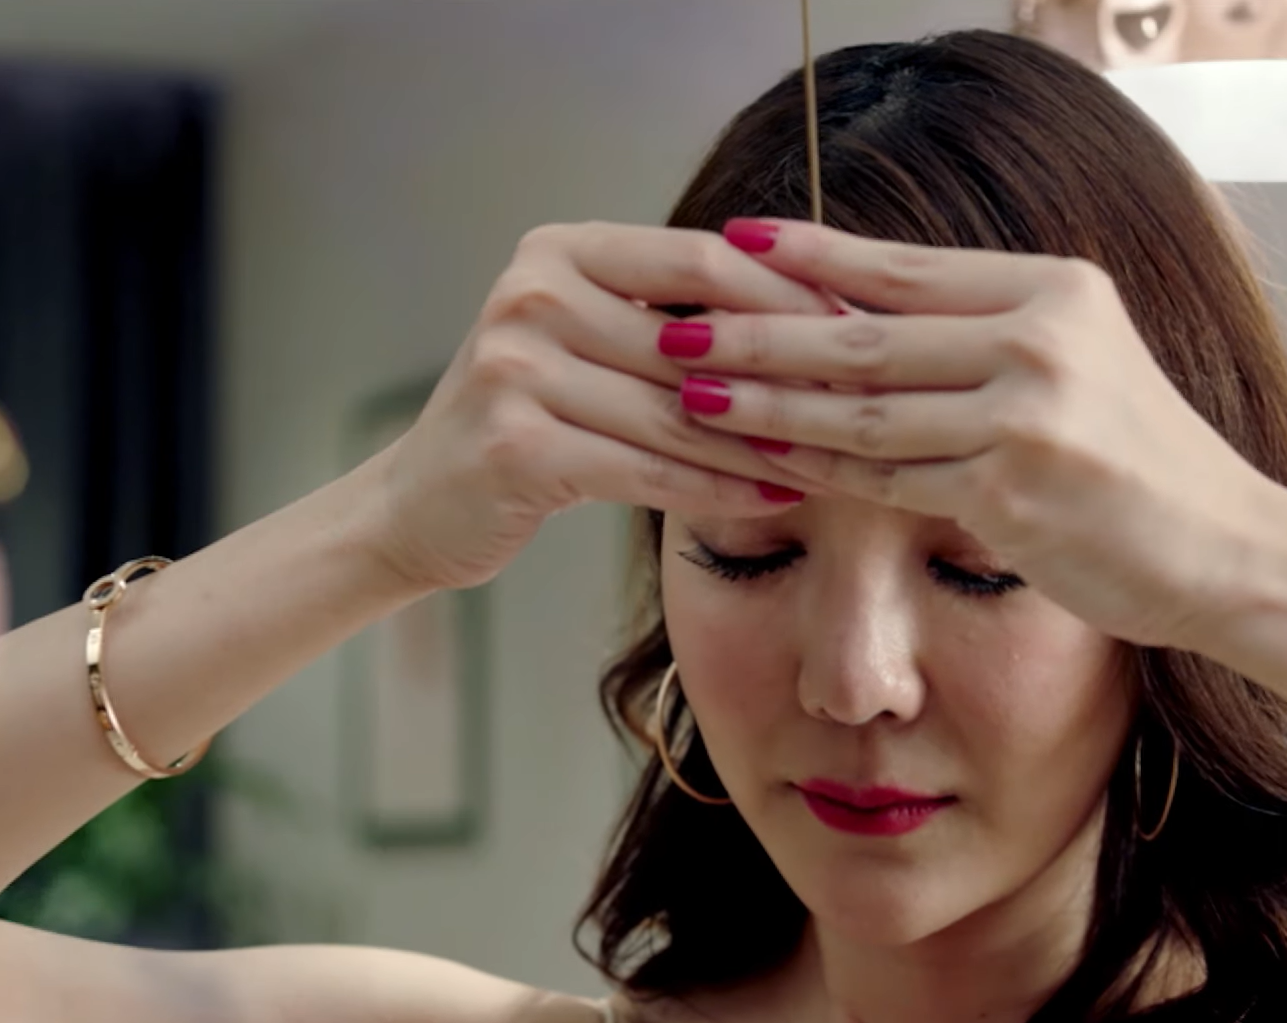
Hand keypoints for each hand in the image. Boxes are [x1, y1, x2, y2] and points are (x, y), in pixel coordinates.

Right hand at [371, 222, 836, 591]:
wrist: (417, 505)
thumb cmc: (526, 424)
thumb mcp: (587, 346)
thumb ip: (670, 322)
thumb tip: (815, 322)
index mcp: (557, 252)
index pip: (701, 258)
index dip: (789, 293)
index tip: (862, 328)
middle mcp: (531, 294)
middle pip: (698, 338)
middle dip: (791, 375)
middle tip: (868, 403)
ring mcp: (515, 367)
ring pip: (679, 411)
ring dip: (767, 440)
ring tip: (836, 459)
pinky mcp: (514, 443)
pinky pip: (647, 468)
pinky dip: (717, 486)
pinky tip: (772, 495)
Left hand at [666, 219, 1281, 648]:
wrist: (1225, 550)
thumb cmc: (1137, 460)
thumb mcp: (1076, 360)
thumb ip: (979, 333)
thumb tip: (850, 312)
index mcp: (1055, 291)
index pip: (906, 267)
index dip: (810, 256)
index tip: (731, 242)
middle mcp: (1040, 342)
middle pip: (866, 336)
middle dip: (758, 334)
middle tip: (676, 329)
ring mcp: (1026, 419)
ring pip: (863, 411)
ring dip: (768, 406)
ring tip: (693, 395)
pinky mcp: (1010, 494)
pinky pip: (886, 479)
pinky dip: (818, 470)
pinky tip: (762, 461)